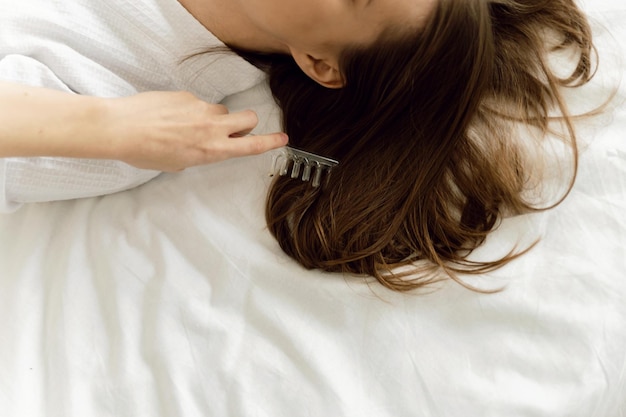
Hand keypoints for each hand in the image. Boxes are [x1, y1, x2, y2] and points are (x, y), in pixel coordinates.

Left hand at [101, 91, 287, 171]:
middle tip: (235, 129)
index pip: (250, 146)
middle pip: (248, 118)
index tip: (283, 138)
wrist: (121, 128)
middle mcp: (211, 128)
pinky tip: (168, 116)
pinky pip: (197, 102)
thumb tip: (202, 147)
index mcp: (211, 150)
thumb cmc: (144, 152)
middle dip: (247, 124)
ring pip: (221, 110)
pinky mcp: (186, 95)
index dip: (270, 142)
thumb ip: (198, 155)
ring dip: (214, 117)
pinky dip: (189, 109)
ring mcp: (200, 108)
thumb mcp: (177, 164)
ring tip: (185, 126)